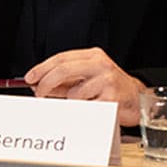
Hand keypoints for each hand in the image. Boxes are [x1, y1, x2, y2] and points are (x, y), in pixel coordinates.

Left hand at [26, 47, 147, 125]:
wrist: (136, 99)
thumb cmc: (109, 88)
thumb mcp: (85, 80)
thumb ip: (62, 82)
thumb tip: (38, 85)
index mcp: (92, 56)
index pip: (61, 58)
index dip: (42, 68)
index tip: (30, 78)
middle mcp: (100, 64)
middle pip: (63, 70)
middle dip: (46, 84)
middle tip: (39, 94)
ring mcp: (107, 80)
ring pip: (73, 94)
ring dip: (71, 102)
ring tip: (84, 102)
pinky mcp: (111, 97)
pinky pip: (86, 107)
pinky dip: (84, 110)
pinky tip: (94, 107)